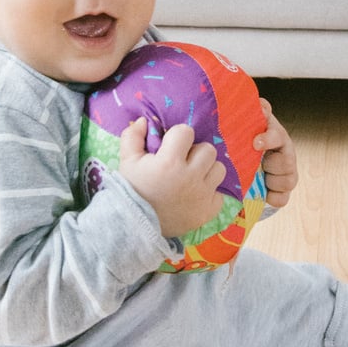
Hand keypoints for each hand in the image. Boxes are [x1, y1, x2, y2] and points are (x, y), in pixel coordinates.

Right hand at [118, 118, 225, 237]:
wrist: (135, 226)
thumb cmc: (131, 190)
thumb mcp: (127, 161)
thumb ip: (133, 136)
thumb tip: (144, 120)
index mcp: (170, 162)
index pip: (186, 131)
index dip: (177, 137)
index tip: (169, 147)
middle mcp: (190, 177)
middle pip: (208, 149)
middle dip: (195, 152)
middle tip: (182, 162)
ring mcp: (202, 195)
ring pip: (219, 168)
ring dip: (206, 170)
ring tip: (192, 177)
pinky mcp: (208, 211)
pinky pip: (220, 193)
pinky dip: (210, 192)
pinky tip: (195, 195)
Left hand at [253, 99, 297, 208]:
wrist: (247, 159)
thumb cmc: (246, 138)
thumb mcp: (246, 124)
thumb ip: (252, 112)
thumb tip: (260, 105)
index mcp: (274, 134)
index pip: (276, 135)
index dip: (268, 139)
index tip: (255, 144)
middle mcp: (284, 152)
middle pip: (287, 162)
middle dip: (272, 166)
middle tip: (260, 166)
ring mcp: (286, 171)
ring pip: (288, 180)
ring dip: (273, 182)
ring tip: (261, 179)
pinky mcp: (283, 189)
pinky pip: (284, 197)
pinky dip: (276, 198)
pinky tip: (267, 196)